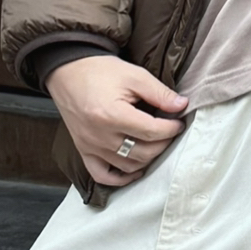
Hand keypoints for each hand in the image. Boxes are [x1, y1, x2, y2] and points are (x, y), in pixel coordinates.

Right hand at [46, 53, 187, 187]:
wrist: (68, 71)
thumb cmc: (99, 71)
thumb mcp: (134, 75)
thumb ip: (159, 93)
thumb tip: (182, 105)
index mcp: (112, 115)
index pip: (151, 131)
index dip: (171, 129)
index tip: (178, 122)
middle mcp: (100, 135)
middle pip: (143, 152)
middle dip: (163, 144)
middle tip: (169, 132)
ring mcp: (90, 146)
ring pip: (128, 166)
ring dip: (147, 159)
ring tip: (155, 144)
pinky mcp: (83, 150)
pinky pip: (102, 175)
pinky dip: (121, 178)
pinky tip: (135, 168)